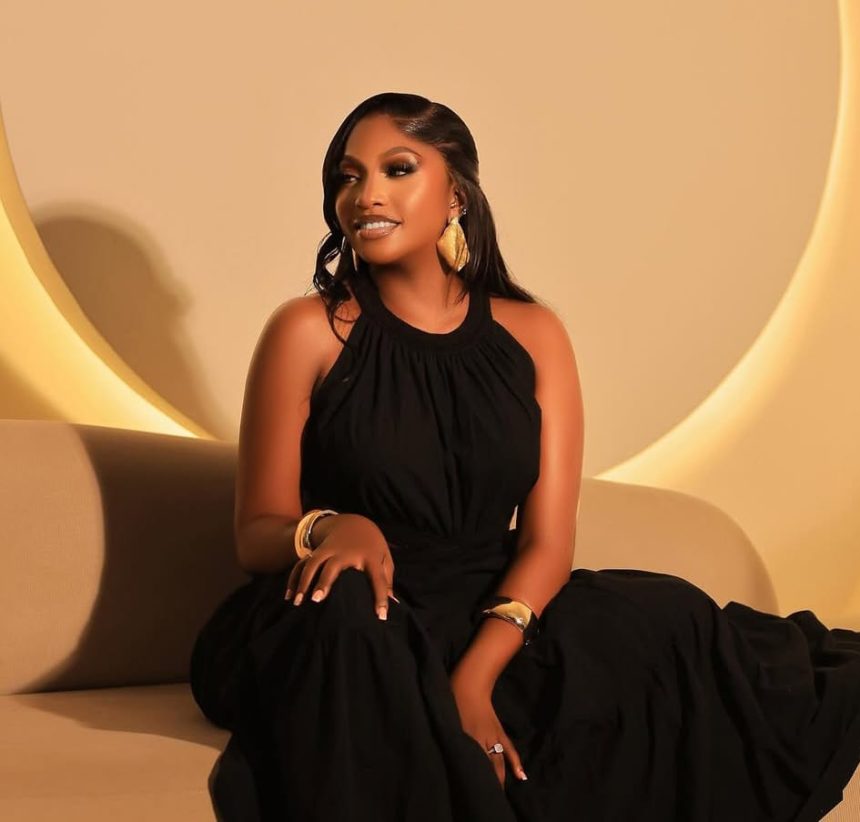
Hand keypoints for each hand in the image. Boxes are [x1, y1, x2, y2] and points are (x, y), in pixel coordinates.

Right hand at [284, 513, 398, 619]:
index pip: (377, 578)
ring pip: (314, 563)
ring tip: (299, 601)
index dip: (380, 597)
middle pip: (334, 565)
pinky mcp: (319, 551)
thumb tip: (392, 603)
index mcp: (370, 557)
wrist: (354, 522)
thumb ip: (387, 579)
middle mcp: (348, 553)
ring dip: (305, 581)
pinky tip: (289, 596)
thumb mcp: (384, 557)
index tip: (380, 616)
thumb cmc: (372, 546)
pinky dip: (294, 579)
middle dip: (325, 581)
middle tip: (318, 600)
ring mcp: (330, 550)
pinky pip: (303, 564)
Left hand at [449, 671, 527, 786]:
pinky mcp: (498, 732)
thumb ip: (449, 740)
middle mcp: (481, 743)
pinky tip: (521, 777)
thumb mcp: (447, 723)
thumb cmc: (452, 700)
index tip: (471, 797)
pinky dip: (515, 763)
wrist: (469, 684)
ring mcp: (492, 738)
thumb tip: (444, 758)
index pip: (471, 768)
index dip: (473, 783)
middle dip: (488, 786)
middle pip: (486, 769)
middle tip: (487, 801)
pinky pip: (508, 750)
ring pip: (498, 764)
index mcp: (466, 741)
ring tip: (500, 797)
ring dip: (499, 780)